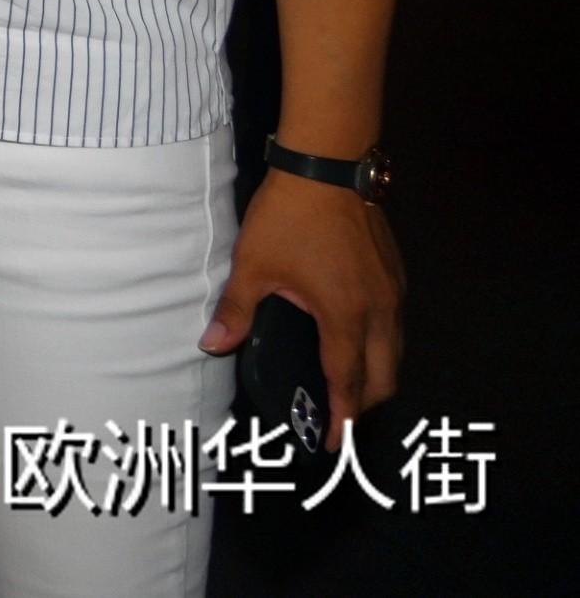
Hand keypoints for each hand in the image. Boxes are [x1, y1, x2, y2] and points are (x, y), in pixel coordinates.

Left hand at [203, 172, 404, 445]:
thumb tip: (212, 345)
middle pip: (384, 377)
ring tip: (349, 388)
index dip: (343, 417)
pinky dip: (382, 347)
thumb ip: (237, 310)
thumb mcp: (254, 264)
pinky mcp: (395, 275)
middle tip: (340, 419)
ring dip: (377, 376)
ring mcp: (394, 292)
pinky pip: (396, 326)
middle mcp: (380, 311)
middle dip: (365, 404)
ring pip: (396, 352)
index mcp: (346, 315)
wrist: (329, 165)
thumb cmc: (290, 215)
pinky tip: (359, 342)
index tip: (337, 444)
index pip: (348, 381)